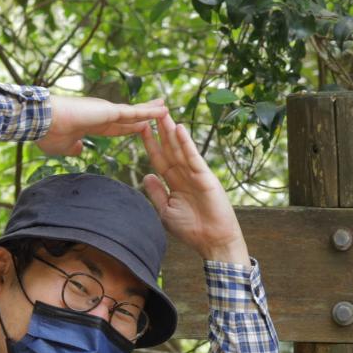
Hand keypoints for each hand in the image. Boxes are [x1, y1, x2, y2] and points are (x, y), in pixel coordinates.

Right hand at [39, 95, 167, 156]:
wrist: (43, 122)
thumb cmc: (48, 133)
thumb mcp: (64, 146)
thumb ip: (73, 147)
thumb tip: (79, 150)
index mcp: (93, 124)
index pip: (117, 128)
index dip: (130, 128)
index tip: (141, 128)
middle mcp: (101, 115)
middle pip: (130, 117)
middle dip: (144, 116)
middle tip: (159, 111)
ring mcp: (106, 111)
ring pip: (134, 113)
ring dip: (151, 111)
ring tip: (166, 108)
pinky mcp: (109, 111)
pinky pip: (134, 112)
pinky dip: (150, 111)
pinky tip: (163, 110)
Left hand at [139, 113, 248, 263]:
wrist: (213, 241)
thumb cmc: (192, 229)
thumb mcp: (166, 211)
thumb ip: (156, 193)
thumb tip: (145, 175)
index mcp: (174, 183)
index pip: (159, 159)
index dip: (150, 144)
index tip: (139, 128)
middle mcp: (185, 175)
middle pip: (169, 149)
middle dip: (160, 131)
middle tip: (152, 110)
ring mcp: (196, 174)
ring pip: (180, 149)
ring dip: (171, 131)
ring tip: (163, 113)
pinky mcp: (206, 177)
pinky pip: (193, 157)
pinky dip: (186, 143)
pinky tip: (179, 130)